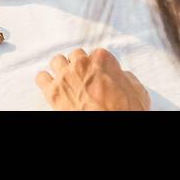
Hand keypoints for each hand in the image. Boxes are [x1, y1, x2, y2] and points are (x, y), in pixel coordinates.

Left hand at [35, 48, 151, 110]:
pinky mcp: (53, 92)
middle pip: (75, 55)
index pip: (97, 53)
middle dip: (79, 65)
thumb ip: (126, 77)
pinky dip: (46, 81)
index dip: (99, 66)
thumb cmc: (126, 111)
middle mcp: (81, 63)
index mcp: (102, 59)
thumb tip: (122, 76)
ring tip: (67, 80)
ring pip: (56, 61)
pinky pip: (41, 78)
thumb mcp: (138, 92)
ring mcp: (65, 76)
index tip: (101, 74)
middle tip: (84, 77)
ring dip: (61, 69)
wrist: (111, 126)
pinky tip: (52, 87)